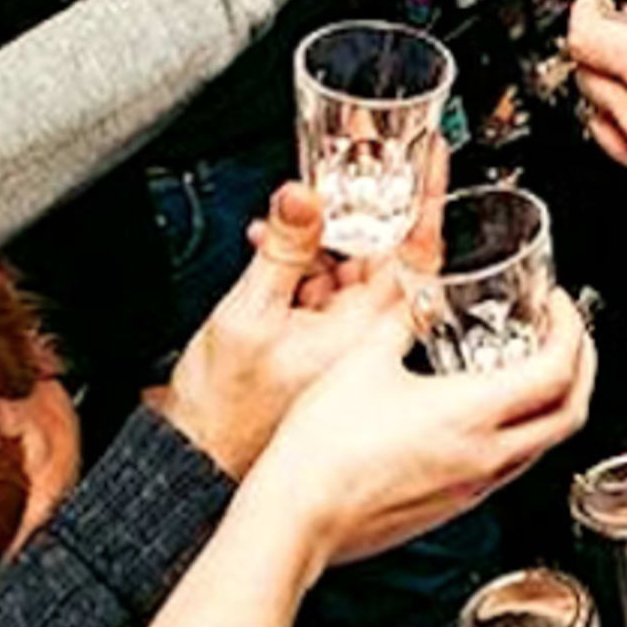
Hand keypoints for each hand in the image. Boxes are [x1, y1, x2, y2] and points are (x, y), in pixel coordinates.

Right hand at [153, 184, 398, 476]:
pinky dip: (308, 274)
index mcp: (367, 336)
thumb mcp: (248, 314)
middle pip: (386, 260)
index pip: (414, 254)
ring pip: (353, 278)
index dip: (425, 201)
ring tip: (294, 215)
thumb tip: (305, 197)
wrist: (195, 465)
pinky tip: (275, 256)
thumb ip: (283, 249)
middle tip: (353, 166)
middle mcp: (369, 350)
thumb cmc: (222, 412)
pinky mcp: (325, 366)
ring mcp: (350, 361)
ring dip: (327, 242)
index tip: (432, 161)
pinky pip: (330, 304)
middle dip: (366, 210)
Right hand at [239, 277, 597, 567]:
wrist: (296, 517)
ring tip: (531, 365)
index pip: (558, 370)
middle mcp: (485, 456)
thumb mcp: (363, 360)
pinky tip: (488, 412)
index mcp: (473, 414)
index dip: (571, 330)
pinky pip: (510, 465)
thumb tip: (415, 293)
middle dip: (584, 366)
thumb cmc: (321, 450)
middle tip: (564, 333)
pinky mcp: (453, 504)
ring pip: (544, 443)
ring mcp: (473, 486)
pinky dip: (520, 431)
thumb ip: (399, 319)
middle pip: (571, 413)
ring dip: (555, 401)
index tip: (557, 306)